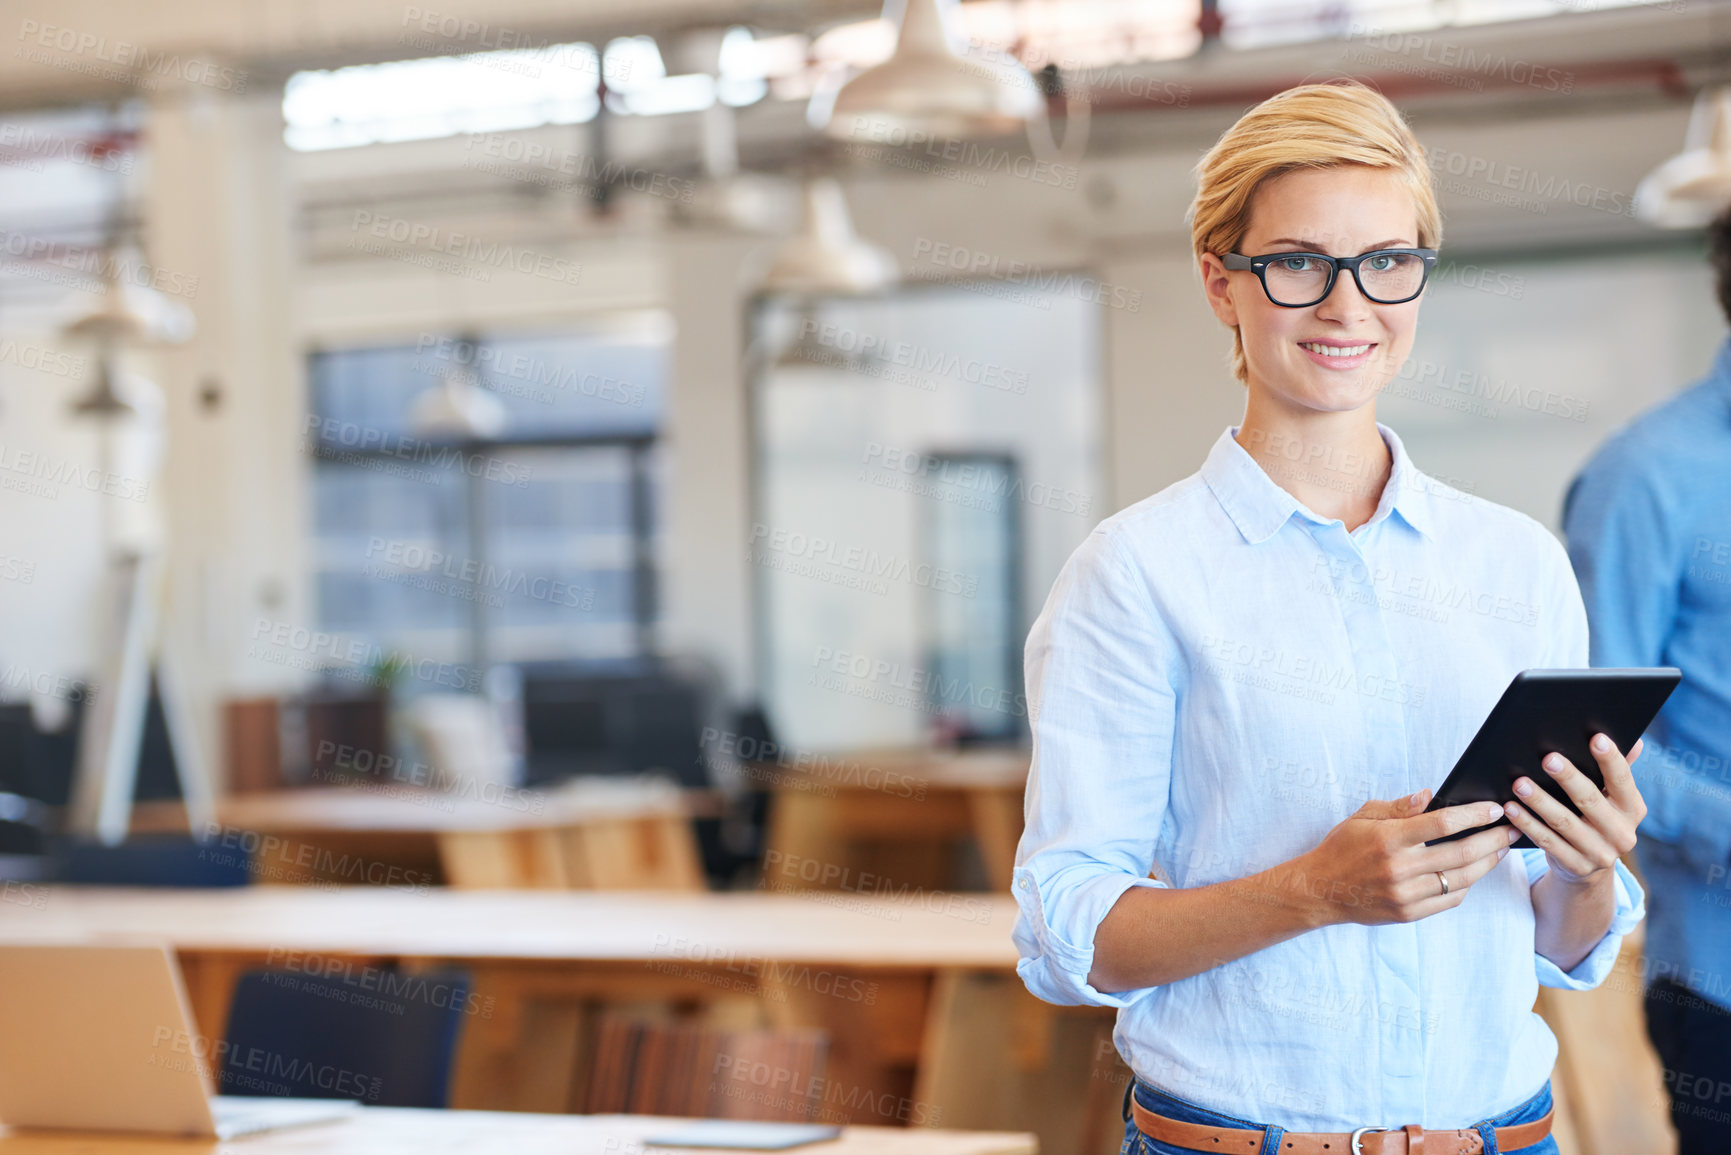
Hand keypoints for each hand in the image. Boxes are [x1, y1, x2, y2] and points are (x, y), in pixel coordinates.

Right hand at [1296, 789, 1521, 926]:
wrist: (1320, 889)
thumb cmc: (1342, 848)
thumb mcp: (1362, 817)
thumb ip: (1398, 807)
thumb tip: (1431, 796)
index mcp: (1388, 838)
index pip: (1442, 823)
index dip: (1473, 815)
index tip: (1493, 809)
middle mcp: (1399, 868)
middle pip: (1460, 853)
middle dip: (1492, 839)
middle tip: (1510, 829)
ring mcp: (1405, 894)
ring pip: (1461, 878)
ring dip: (1486, 863)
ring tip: (1499, 850)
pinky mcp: (1408, 913)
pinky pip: (1449, 899)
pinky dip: (1466, 885)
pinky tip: (1473, 872)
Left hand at [1504, 734, 1645, 883]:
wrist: (1589, 869)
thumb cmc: (1596, 819)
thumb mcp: (1611, 800)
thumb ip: (1617, 772)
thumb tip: (1636, 742)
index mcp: (1633, 809)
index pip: (1623, 780)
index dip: (1611, 759)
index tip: (1596, 738)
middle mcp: (1622, 833)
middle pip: (1591, 800)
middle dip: (1568, 778)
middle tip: (1547, 758)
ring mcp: (1600, 853)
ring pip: (1564, 822)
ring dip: (1540, 801)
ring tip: (1519, 783)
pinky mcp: (1576, 866)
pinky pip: (1547, 842)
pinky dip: (1527, 824)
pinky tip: (1511, 808)